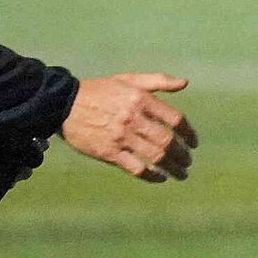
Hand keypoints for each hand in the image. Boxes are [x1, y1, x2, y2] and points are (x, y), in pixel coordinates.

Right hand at [61, 72, 196, 182]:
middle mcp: (133, 118)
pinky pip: (137, 169)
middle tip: (188, 161)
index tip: (193, 143)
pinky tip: (160, 177)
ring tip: (181, 173)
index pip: (174, 119)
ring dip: (173, 168)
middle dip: (183, 154)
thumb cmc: (100, 91)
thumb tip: (185, 83)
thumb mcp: (128, 80)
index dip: (188, 133)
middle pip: (167, 141)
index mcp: (140, 99)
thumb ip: (158, 81)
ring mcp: (121, 137)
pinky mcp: (110, 153)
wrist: (64, 104)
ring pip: (156, 157)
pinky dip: (152, 176)